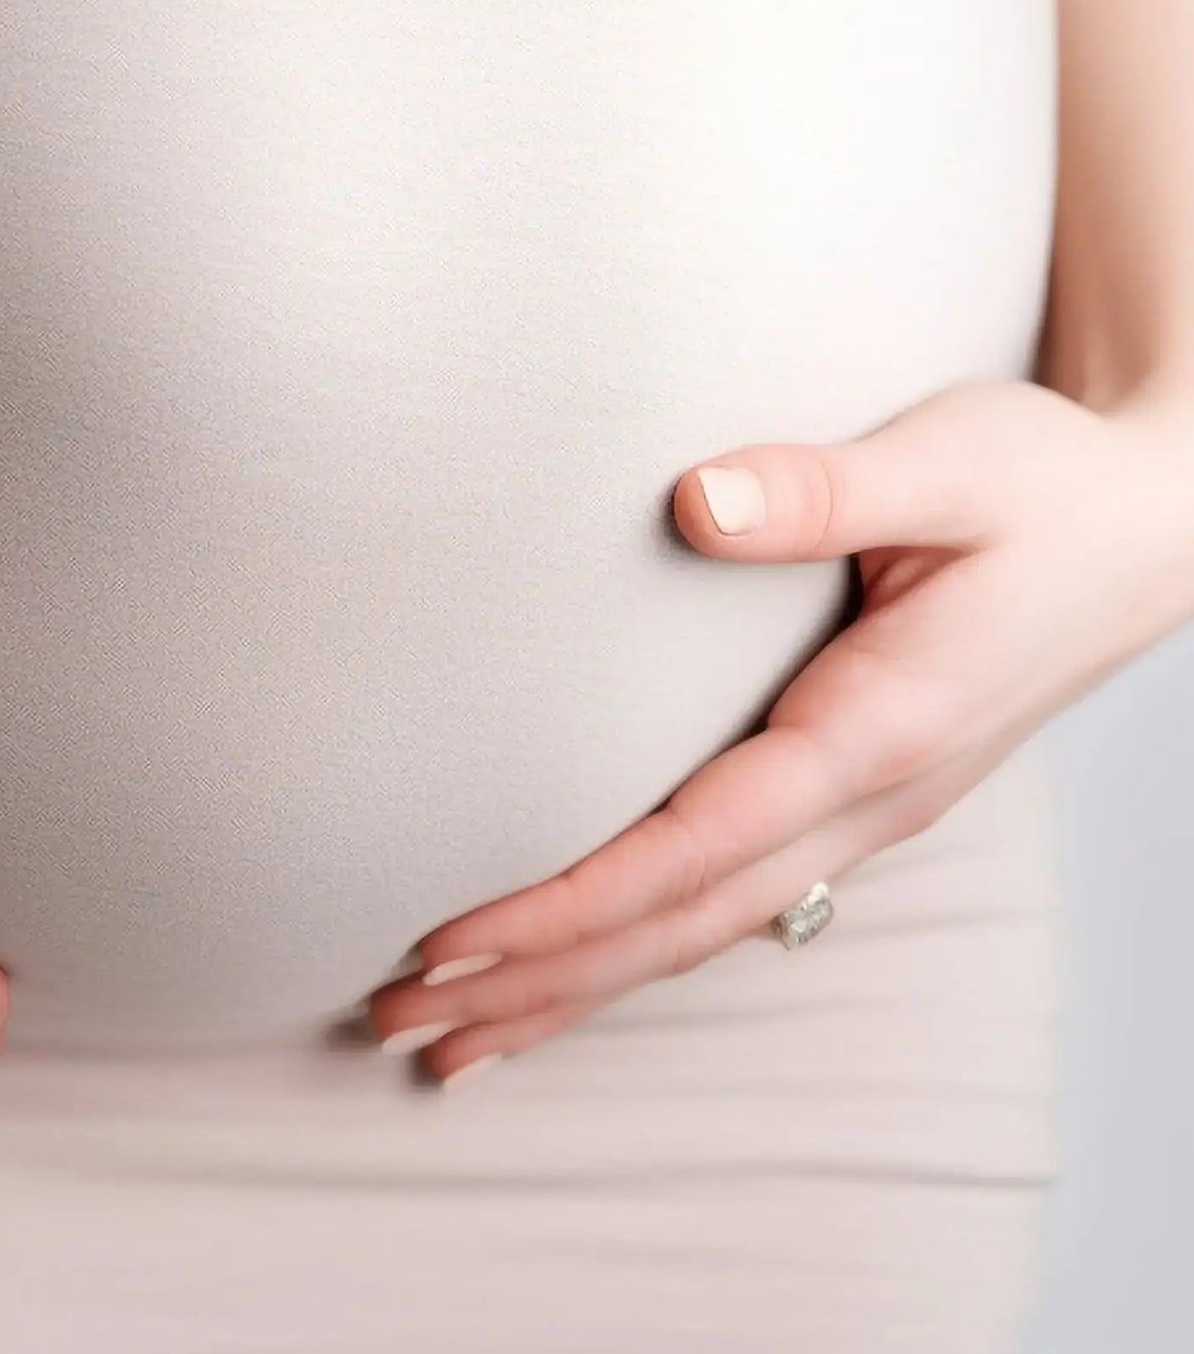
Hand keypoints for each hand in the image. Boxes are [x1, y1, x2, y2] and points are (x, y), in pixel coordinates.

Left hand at [365, 378, 1193, 1083]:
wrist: (1155, 525)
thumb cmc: (1047, 483)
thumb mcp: (952, 461)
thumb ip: (823, 486)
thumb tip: (697, 500)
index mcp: (879, 728)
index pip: (693, 845)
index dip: (566, 901)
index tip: (451, 937)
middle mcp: (870, 800)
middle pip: (677, 926)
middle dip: (532, 982)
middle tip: (390, 1022)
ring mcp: (864, 817)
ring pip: (698, 937)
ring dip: (566, 994)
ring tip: (438, 1045)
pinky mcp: (851, 806)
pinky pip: (725, 908)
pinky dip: (628, 957)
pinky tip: (557, 985)